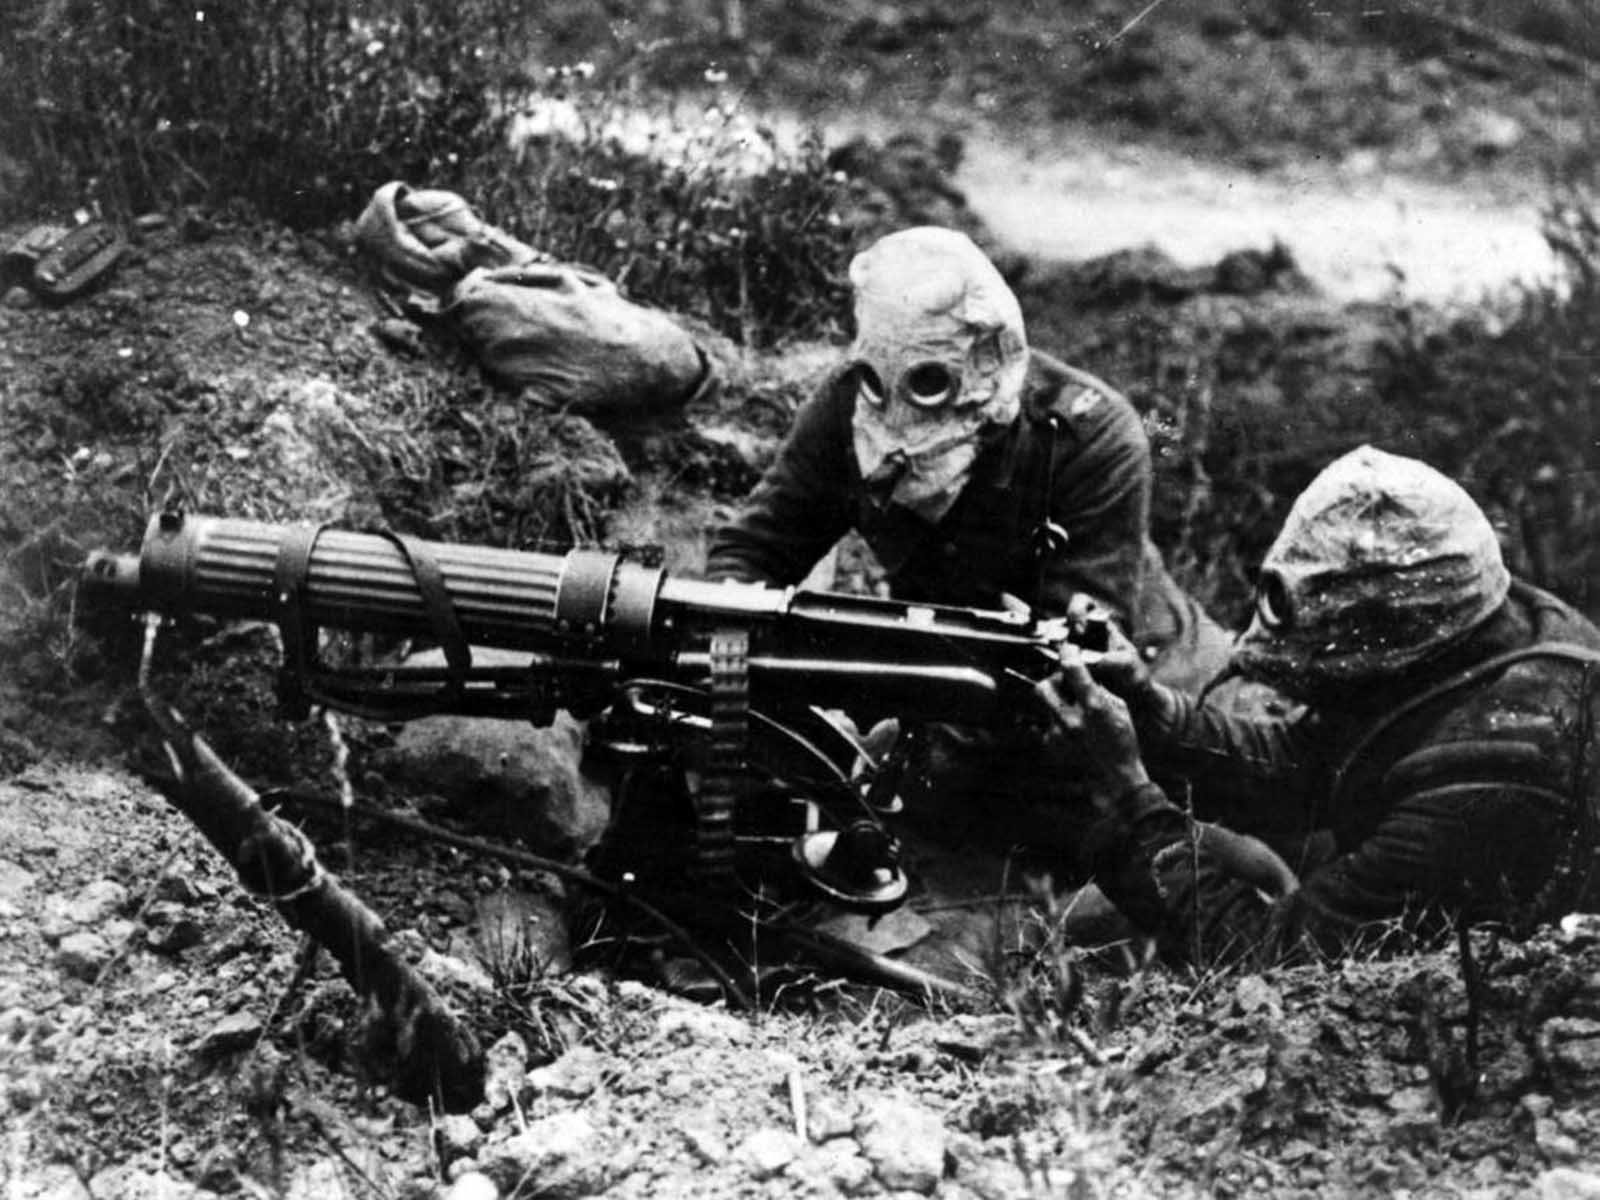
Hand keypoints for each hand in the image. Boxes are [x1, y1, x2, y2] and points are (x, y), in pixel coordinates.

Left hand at [1033, 643, 1150, 809]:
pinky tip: (1069, 727)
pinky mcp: (1050, 745)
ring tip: (1067, 705)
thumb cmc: (1122, 741)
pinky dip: (1054, 720)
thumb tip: (1084, 671)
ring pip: (1043, 704)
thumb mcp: (1120, 708)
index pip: (1071, 668)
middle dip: (1053, 680)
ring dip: (1053, 700)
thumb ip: (1099, 688)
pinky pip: (1045, 723)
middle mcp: (1072, 719)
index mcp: (1094, 707)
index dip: (1068, 653)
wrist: (1114, 777)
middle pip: (1045, 685)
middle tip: (1064, 683)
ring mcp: (1059, 734)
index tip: (1068, 650)